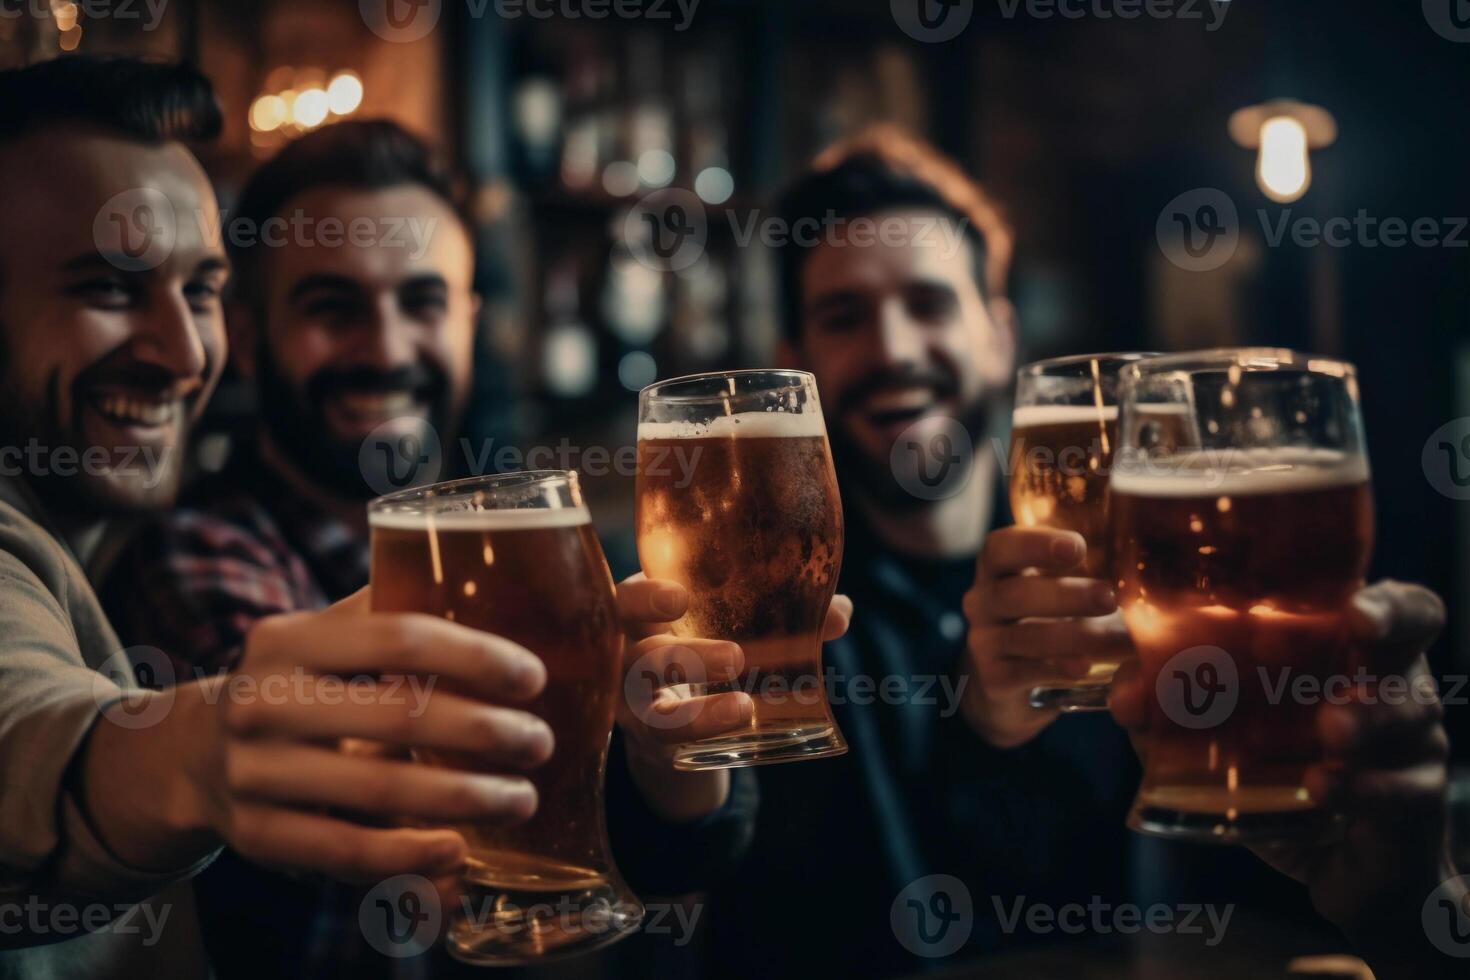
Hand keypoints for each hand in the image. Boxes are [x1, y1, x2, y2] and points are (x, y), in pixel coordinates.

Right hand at [188, 588, 553, 885]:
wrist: (193, 754)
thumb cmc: (295, 685)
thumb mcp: (322, 638)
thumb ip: (389, 614)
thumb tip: (498, 587)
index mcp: (288, 639)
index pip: (400, 636)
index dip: (476, 657)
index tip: (533, 677)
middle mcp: (262, 702)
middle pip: (399, 716)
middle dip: (486, 732)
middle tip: (540, 742)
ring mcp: (254, 773)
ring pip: (380, 790)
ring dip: (466, 799)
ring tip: (522, 798)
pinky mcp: (257, 836)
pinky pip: (346, 851)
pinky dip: (410, 854)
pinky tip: (460, 850)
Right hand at [615, 574, 851, 821]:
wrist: (669, 711)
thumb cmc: (699, 643)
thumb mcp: (726, 622)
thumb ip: (782, 612)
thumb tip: (840, 611)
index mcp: (639, 610)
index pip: (626, 597)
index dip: (646, 596)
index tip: (680, 597)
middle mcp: (625, 651)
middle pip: (636, 651)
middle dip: (683, 654)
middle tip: (735, 658)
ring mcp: (631, 698)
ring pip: (651, 705)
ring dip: (697, 707)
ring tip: (744, 706)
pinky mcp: (649, 735)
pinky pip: (665, 737)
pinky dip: (701, 730)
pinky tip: (738, 722)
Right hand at [960, 526, 1132, 747]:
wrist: (1010, 683)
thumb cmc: (1046, 621)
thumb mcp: (1056, 591)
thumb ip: (1088, 574)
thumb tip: (1156, 574)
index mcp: (997, 569)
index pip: (1002, 547)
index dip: (1035, 544)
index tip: (1077, 548)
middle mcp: (982, 602)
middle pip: (1014, 593)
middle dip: (1066, 595)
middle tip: (1109, 598)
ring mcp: (984, 642)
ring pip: (1024, 635)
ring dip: (1075, 636)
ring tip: (1120, 641)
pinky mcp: (994, 680)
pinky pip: (1025, 672)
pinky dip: (1058, 669)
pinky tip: (1085, 668)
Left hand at [1112, 581, 1460, 977]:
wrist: (1341, 864)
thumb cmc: (1284, 770)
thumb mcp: (1229, 730)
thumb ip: (1176, 704)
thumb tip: (1124, 697)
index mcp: (1350, 650)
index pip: (1394, 607)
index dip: (1383, 603)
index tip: (1354, 609)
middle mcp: (1392, 684)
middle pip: (1409, 645)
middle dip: (1381, 640)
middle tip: (1347, 647)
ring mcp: (1415, 742)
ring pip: (1410, 714)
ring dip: (1367, 717)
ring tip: (1331, 732)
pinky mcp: (1416, 801)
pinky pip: (1404, 790)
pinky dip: (1363, 788)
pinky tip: (1326, 787)